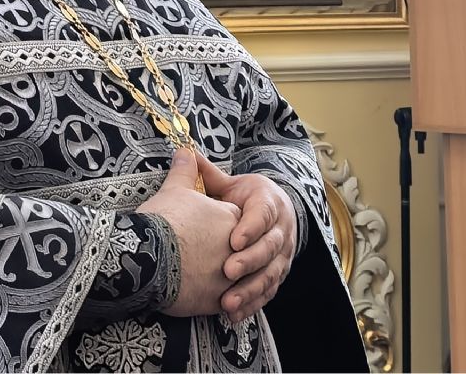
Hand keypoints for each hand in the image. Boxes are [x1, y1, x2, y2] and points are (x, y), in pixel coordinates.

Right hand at [138, 149, 240, 317]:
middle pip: (242, 251)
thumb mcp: (174, 189)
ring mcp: (230, 278)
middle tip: (208, 253)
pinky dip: (221, 301)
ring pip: (237, 281)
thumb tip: (185, 150)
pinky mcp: (217, 300)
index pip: (238, 220)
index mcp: (232, 219)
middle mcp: (238, 249)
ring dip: (229, 281)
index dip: (223, 222)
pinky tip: (207, 298)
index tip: (209, 225)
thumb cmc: (164, 220)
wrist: (148, 256)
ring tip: (208, 278)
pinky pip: (226, 302)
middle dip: (231, 252)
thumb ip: (185, 171)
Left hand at [196, 156, 296, 323]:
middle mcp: (281, 231)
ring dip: (250, 289)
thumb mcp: (232, 183)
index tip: (232, 240)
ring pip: (270, 275)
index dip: (250, 228)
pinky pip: (268, 293)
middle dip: (249, 262)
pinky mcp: (277, 276)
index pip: (264, 214)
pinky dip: (252, 304)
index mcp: (270, 203)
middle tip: (227, 272)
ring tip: (227, 301)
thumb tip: (183, 151)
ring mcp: (282, 256)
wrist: (275, 214)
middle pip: (270, 248)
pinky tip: (233, 314)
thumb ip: (209, 174)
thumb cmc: (246, 198)